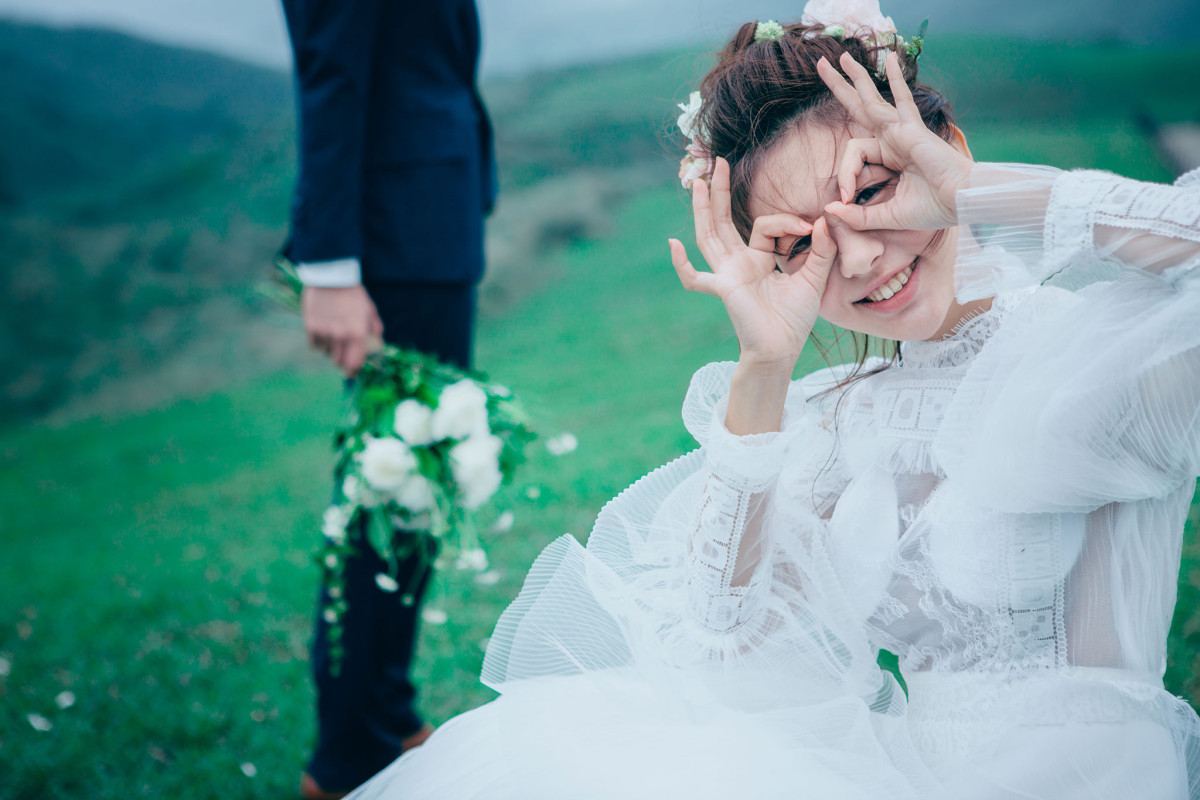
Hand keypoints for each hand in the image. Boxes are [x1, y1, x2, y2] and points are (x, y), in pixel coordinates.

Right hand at [302, 285, 382, 377]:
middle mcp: (341, 336)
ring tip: (334, 335)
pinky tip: (324, 331)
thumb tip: (377, 349)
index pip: (355, 364)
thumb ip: (375, 333)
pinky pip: (315, 346)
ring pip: (326, 354)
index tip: (353, 374)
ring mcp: (324, 333)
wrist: (332, 277)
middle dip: (343, 361)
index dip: (354, 372)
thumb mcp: (371, 312)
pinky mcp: (311, 327)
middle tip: (344, 353)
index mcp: (358, 334)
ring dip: (331, 350)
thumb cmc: (355, 295)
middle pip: (339, 363)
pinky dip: (319, 343)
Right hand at [669, 157, 837, 365]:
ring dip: (703, 209)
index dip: (788, 221)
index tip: (812, 228)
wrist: (783, 350)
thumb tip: (825, 219)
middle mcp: (737, 263)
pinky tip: (672, 245)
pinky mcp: (723, 289)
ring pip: (709, 236)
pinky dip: (682, 265)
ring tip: (698, 182)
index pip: (764, 226)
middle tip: (719, 161)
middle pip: (723, 221)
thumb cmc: (794, 319)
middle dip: (720, 192)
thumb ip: (821, 250)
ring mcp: (727, 274)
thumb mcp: (814, 278)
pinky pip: (695, 279)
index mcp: (757, 259)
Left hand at [817, 51, 972, 231]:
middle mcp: (892, 139)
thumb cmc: (933, 208)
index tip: (847, 199)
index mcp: (887, 157)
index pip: (853, 155)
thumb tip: (829, 210)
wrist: (962, 202)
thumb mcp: (887, 216)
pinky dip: (896, 79)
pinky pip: (902, 100)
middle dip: (839, 88)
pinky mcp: (913, 130)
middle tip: (820, 65)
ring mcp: (902, 131)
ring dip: (853, 78)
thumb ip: (859, 217)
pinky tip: (890, 57)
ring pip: (871, 101)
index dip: (844, 176)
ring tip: (835, 57)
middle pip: (859, 109)